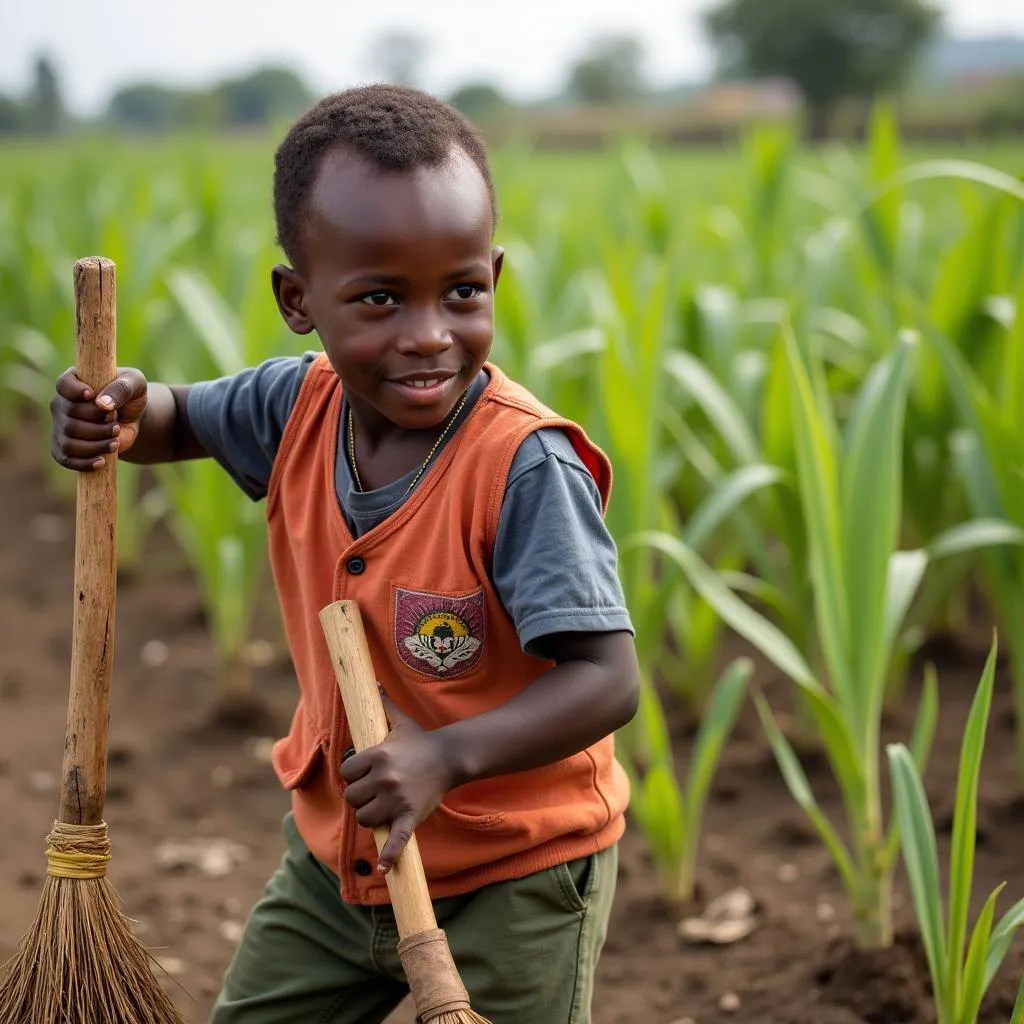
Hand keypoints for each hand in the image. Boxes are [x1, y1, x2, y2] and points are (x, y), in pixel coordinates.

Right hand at [50, 367, 147, 470]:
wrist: (132, 419)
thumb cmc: (131, 395)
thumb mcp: (135, 383)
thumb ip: (122, 388)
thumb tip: (102, 404)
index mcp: (74, 382)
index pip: (64, 385)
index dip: (75, 391)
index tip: (91, 396)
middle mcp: (62, 403)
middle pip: (70, 416)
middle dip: (97, 424)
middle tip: (116, 426)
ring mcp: (61, 426)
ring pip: (69, 441)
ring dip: (95, 445)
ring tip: (114, 442)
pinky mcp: (65, 447)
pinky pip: (66, 458)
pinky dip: (83, 462)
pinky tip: (102, 461)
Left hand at [341, 691, 454, 873]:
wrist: (449, 758)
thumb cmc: (419, 741)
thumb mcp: (400, 721)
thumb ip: (383, 703)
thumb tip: (373, 682)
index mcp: (378, 755)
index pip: (347, 771)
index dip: (352, 774)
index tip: (361, 774)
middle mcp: (385, 778)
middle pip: (353, 797)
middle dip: (360, 796)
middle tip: (373, 792)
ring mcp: (398, 799)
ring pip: (366, 818)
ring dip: (370, 817)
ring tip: (380, 808)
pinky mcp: (411, 816)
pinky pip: (397, 839)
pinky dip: (390, 856)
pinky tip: (383, 868)